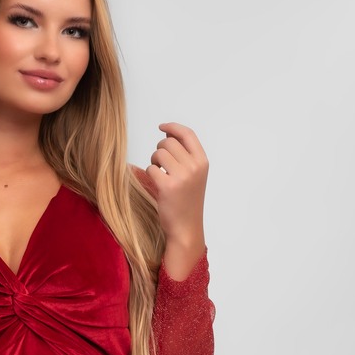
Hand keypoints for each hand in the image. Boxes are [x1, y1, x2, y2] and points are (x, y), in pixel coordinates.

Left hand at [147, 122, 208, 246]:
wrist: (186, 228)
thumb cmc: (187, 201)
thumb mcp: (195, 175)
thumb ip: (186, 155)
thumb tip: (168, 134)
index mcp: (203, 162)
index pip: (187, 134)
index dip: (173, 127)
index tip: (161, 127)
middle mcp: (194, 167)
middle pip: (168, 142)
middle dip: (160, 149)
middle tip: (160, 163)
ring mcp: (182, 177)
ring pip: (158, 153)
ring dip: (154, 161)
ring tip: (159, 173)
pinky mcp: (167, 187)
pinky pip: (151, 168)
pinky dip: (150, 174)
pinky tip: (157, 183)